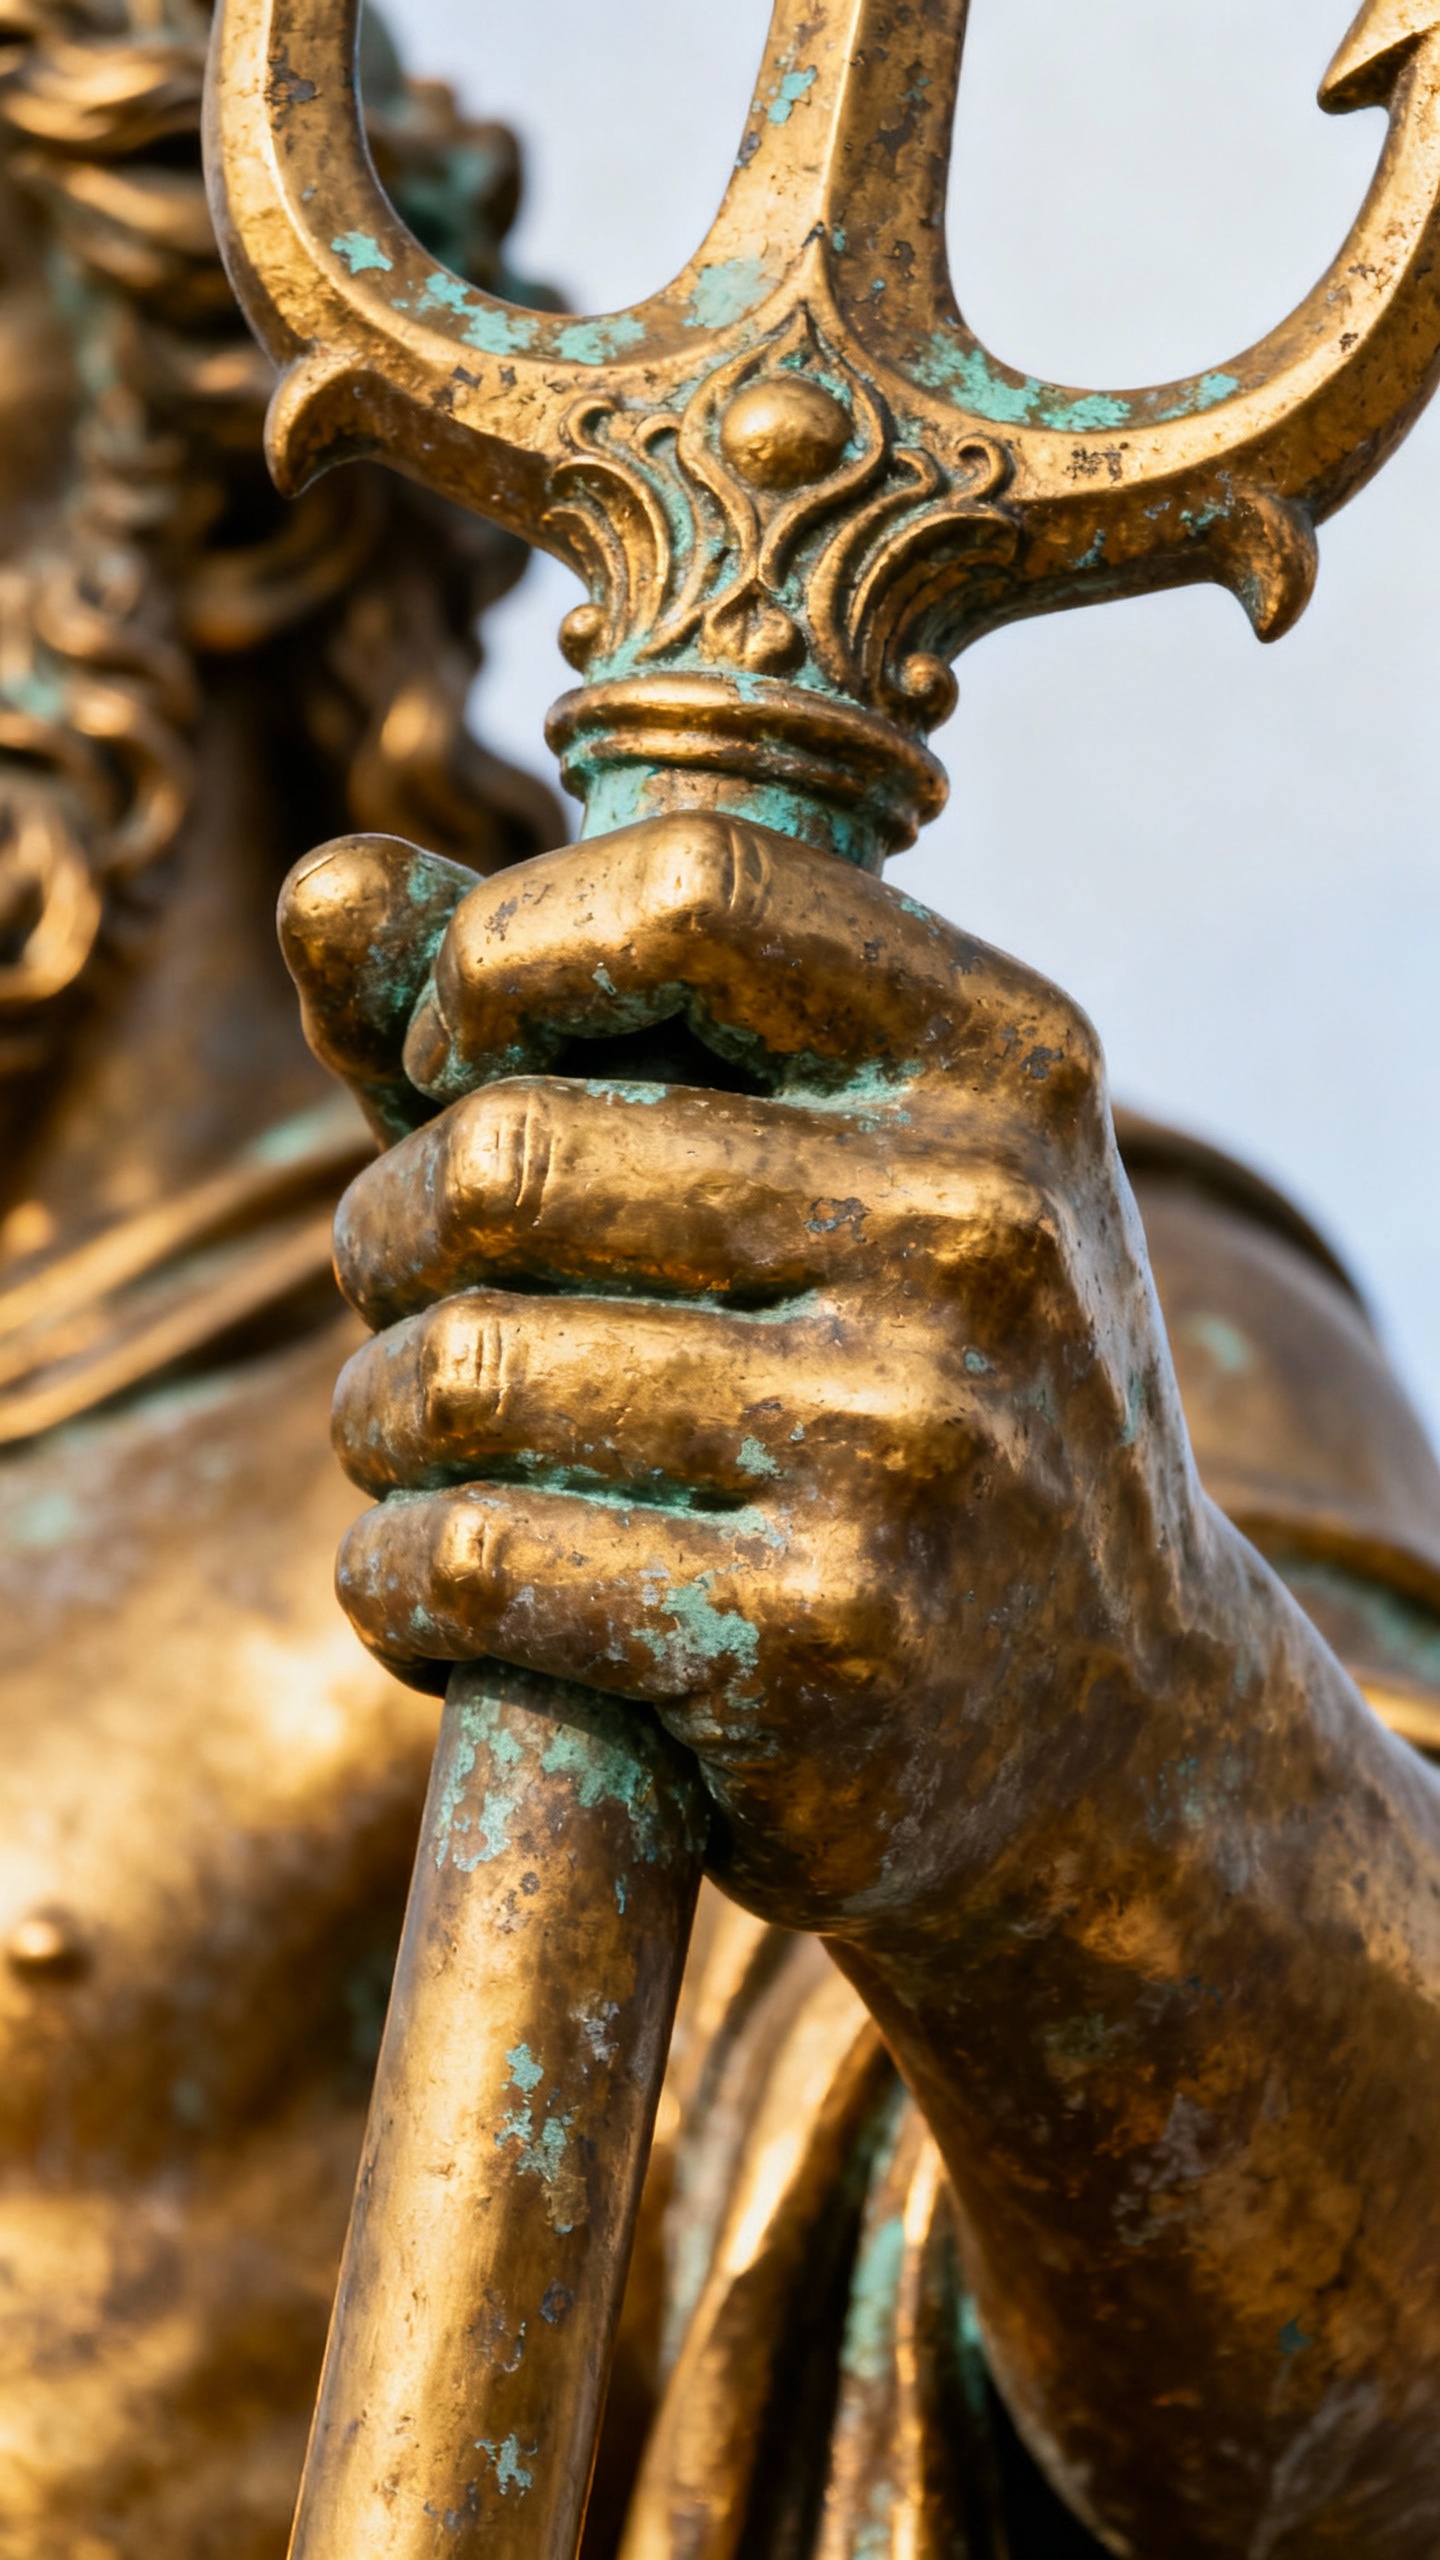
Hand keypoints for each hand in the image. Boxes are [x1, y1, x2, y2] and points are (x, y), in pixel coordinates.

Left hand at [281, 813, 1202, 1940]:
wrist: (1119, 1733)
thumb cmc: (929, 1397)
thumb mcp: (862, 1173)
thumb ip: (597, 1018)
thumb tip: (327, 882)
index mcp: (1006, 1067)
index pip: (686, 893)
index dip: (496, 962)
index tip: (453, 1067)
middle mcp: (979, 1235)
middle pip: (507, 1155)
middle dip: (386, 1234)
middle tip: (409, 1297)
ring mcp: (911, 1445)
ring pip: (459, 1371)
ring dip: (375, 1418)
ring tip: (415, 1447)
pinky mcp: (820, 1643)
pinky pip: (468, 1560)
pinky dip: (392, 1577)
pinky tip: (434, 1584)